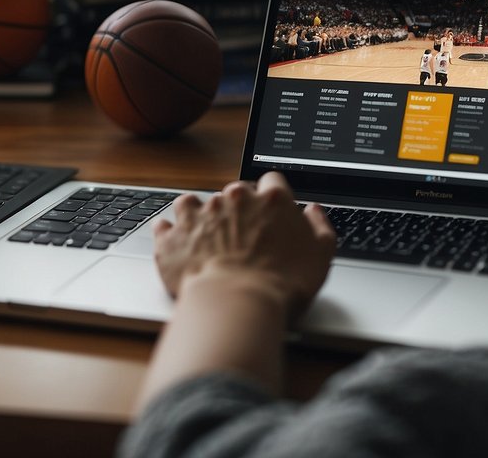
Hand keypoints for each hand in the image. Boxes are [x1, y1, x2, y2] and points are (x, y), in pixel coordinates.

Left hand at [152, 172, 335, 321]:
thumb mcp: (321, 255)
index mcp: (270, 199)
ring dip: (200, 214)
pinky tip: (177, 241)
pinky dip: (171, 232)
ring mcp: (199, 215)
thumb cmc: (281, 283)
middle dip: (238, 210)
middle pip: (235, 193)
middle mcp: (233, 200)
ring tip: (206, 235)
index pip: (273, 183)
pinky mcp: (173, 237)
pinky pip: (165, 225)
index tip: (272, 214)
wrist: (237, 304)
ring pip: (195, 201)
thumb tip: (314, 213)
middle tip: (243, 236)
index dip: (273, 199)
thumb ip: (319, 226)